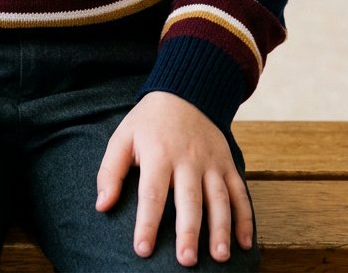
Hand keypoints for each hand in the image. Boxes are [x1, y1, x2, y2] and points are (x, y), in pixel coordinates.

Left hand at [95, 91, 252, 266]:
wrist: (185, 90)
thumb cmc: (149, 122)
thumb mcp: (123, 137)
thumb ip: (110, 171)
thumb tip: (102, 206)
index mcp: (159, 153)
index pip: (152, 192)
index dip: (147, 222)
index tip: (143, 249)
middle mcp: (188, 158)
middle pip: (189, 199)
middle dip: (189, 231)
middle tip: (186, 260)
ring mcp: (211, 161)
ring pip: (219, 198)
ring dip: (221, 228)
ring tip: (220, 257)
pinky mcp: (227, 163)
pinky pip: (240, 191)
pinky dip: (245, 217)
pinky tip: (245, 243)